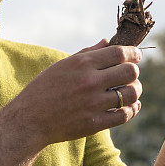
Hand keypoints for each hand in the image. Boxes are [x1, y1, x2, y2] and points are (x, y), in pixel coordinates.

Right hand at [1, 40, 142, 147]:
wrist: (28, 120)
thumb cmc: (43, 90)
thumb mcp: (62, 66)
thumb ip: (87, 53)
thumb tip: (107, 41)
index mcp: (81, 64)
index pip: (119, 52)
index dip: (133, 53)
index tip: (136, 55)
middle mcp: (89, 82)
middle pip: (130, 71)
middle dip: (134, 71)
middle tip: (130, 75)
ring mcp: (93, 103)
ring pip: (131, 94)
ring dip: (135, 91)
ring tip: (131, 90)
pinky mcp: (94, 123)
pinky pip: (124, 115)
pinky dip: (131, 110)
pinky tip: (130, 107)